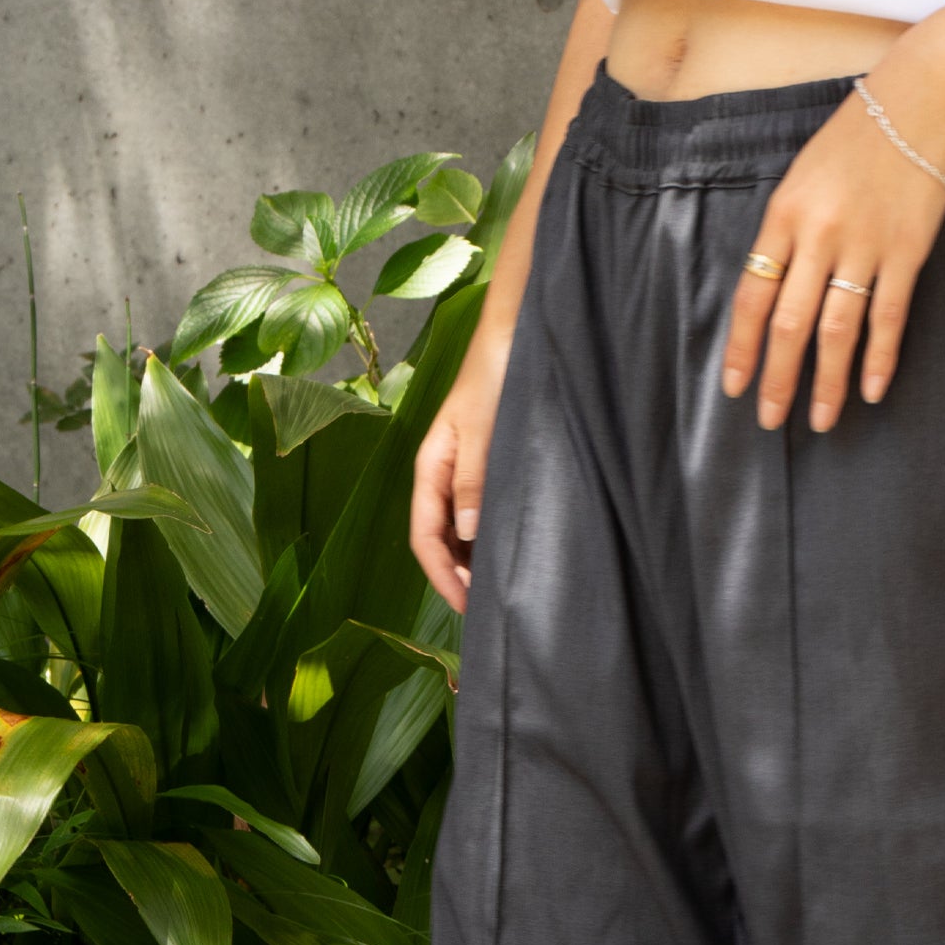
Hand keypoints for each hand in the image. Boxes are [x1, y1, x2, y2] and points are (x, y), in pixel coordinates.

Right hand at [411, 314, 515, 611]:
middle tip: (489, 612)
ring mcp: (468, 473)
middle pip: (441, 541)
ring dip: (475, 563)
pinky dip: (491, 541)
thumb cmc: (497, 370)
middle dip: (458, 578)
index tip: (466, 605)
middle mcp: (446, 475)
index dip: (442, 575)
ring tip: (500, 593)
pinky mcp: (492, 468)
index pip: (425, 535)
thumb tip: (467, 530)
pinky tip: (511, 556)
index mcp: (432, 466)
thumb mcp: (484, 426)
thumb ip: (475, 477)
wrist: (519, 332)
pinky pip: (484, 515)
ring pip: (462, 532)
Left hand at [722, 79, 944, 434]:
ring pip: (836, 330)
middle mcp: (819, 235)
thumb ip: (787, 233)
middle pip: (789, 324)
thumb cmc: (856, 137)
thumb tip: (774, 293)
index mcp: (784, 215)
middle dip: (777, 379)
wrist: (920, 97)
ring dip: (827, 382)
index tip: (734, 387)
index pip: (752, 296)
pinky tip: (871, 390)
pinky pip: (888, 317)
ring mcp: (864, 245)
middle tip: (770, 420)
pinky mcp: (906, 251)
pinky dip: (879, 358)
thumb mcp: (803, 177)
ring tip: (821, 420)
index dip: (742, 348)